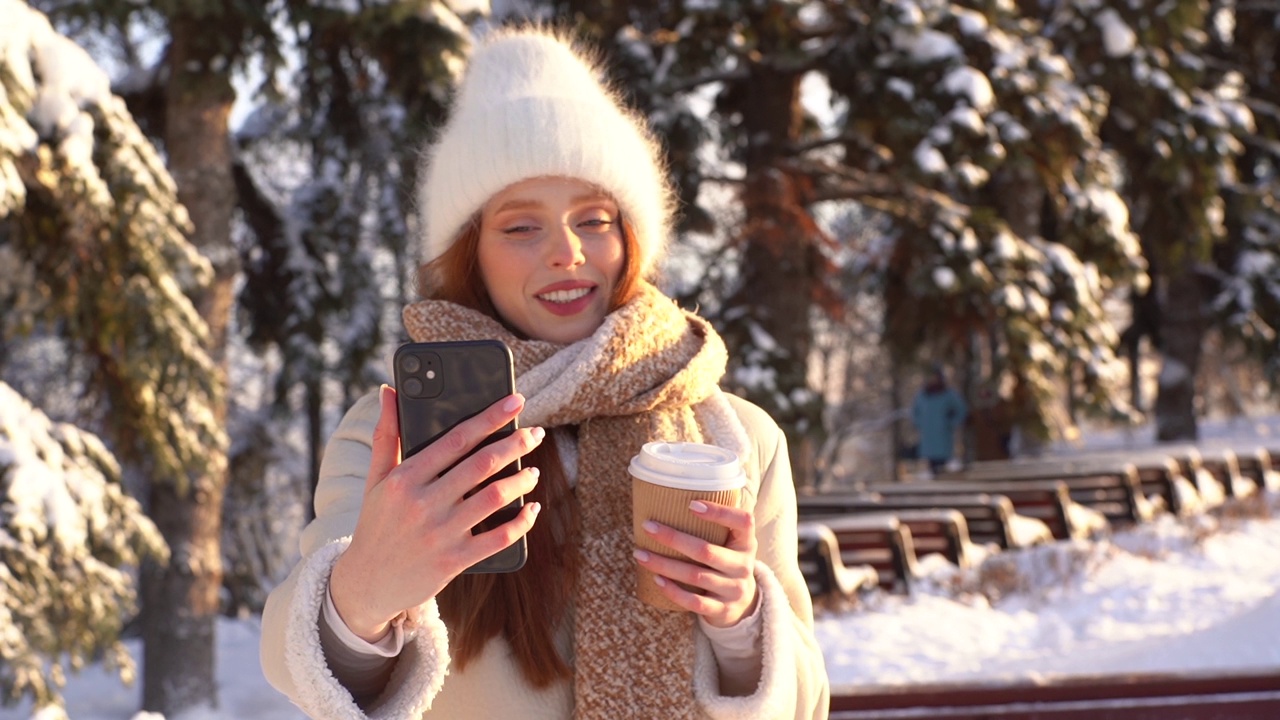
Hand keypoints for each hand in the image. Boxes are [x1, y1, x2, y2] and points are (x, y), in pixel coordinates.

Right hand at [330, 385, 543, 640]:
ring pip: (494, 498)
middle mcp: (422, 504)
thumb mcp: (376, 479)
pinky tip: (532, 509)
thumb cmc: (376, 523)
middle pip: (481, 464)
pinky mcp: (453, 562)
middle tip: (536, 434)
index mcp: (404, 478)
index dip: (491, 417)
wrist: (366, 583)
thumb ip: (387, 435)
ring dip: (521, 480)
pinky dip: (521, 522)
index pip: (456, 439)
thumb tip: (389, 391)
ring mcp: (439, 534)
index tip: (516, 401)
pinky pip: (498, 538)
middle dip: (515, 444)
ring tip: (533, 471)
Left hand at [633, 500, 758, 627]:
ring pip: (695, 576)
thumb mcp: (732, 542)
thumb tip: (673, 494)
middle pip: (706, 551)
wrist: (743, 603)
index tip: (691, 505)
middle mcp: (743, 566)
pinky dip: (673, 591)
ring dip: (664, 564)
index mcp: (747, 542)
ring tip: (640, 553)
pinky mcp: (722, 610)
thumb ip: (716, 524)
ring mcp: (733, 590)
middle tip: (648, 526)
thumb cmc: (727, 561)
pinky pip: (694, 601)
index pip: (743, 521)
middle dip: (673, 538)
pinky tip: (656, 579)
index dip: (719, 513)